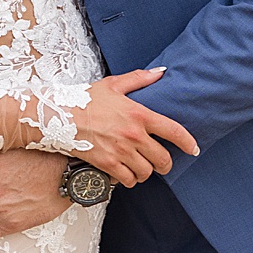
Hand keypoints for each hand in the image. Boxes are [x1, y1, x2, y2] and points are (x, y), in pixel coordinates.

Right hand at [66, 68, 199, 186]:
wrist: (58, 116)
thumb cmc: (84, 99)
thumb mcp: (113, 85)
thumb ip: (139, 79)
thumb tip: (161, 73)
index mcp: (138, 114)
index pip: (173, 131)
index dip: (188, 142)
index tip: (194, 149)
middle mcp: (133, 135)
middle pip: (163, 158)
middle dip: (166, 164)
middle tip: (162, 163)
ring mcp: (120, 151)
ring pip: (146, 172)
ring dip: (147, 172)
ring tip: (142, 167)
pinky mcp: (107, 164)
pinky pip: (128, 180)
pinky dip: (131, 180)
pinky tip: (127, 174)